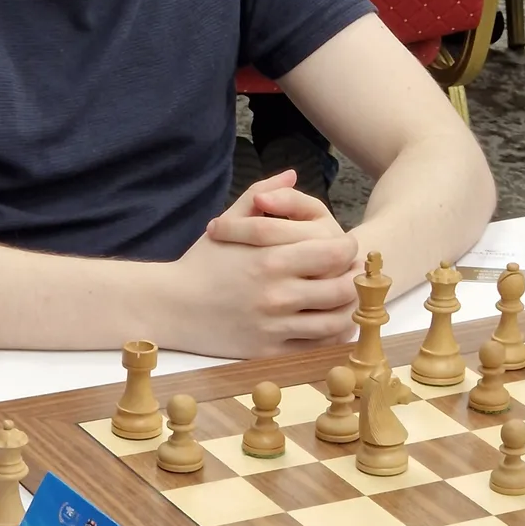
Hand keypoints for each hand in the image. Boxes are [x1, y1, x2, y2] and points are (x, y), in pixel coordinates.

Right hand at [167, 173, 358, 356]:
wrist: (169, 305)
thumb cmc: (202, 262)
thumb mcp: (229, 223)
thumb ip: (262, 195)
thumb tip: (291, 174)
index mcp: (271, 259)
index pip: (334, 252)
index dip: (347, 248)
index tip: (344, 247)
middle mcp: (277, 294)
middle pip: (343, 289)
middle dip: (355, 279)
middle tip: (352, 274)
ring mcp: (273, 326)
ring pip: (335, 322)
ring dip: (348, 310)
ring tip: (346, 299)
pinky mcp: (268, 351)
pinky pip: (314, 348)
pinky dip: (329, 337)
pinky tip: (328, 324)